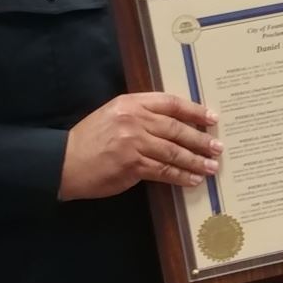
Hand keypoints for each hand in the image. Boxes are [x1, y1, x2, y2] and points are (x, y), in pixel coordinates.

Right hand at [58, 92, 220, 199]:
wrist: (65, 161)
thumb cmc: (91, 139)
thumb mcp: (114, 114)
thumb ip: (140, 114)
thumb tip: (174, 124)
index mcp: (131, 102)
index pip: (170, 103)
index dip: (194, 110)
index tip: (212, 118)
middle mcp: (134, 119)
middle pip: (176, 128)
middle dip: (201, 139)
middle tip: (217, 147)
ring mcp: (133, 142)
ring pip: (173, 151)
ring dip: (195, 161)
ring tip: (211, 166)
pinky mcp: (132, 165)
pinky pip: (163, 170)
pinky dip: (180, 176)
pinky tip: (192, 180)